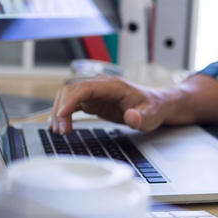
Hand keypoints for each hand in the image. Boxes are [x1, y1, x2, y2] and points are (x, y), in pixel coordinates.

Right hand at [50, 76, 168, 134]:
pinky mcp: (94, 101)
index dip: (70, 100)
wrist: (157, 104)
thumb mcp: (151, 115)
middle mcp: (101, 86)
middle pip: (71, 91)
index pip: (84, 88)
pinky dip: (65, 114)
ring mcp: (96, 93)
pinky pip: (73, 104)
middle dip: (62, 109)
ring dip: (60, 112)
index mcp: (112, 86)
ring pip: (68, 96)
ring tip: (60, 131)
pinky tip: (62, 126)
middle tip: (62, 131)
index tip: (61, 115)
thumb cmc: (153, 107)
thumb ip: (141, 117)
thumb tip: (132, 118)